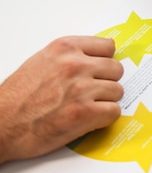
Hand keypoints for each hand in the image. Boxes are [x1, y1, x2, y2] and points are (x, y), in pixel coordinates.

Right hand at [0, 36, 122, 163]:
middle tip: (92, 92)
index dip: (104, 61)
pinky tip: (89, 119)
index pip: (108, 46)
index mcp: (65, 48)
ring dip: (106, 101)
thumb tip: (98, 57)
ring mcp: (81, 88)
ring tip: (87, 106)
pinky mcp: (84, 113)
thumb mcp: (42, 61)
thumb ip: (71, 56)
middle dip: (107, 81)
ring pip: (117, 91)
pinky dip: (104, 118)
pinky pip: (114, 111)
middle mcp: (75, 65)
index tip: (99, 70)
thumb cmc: (17, 98)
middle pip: (116, 69)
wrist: (0, 126)